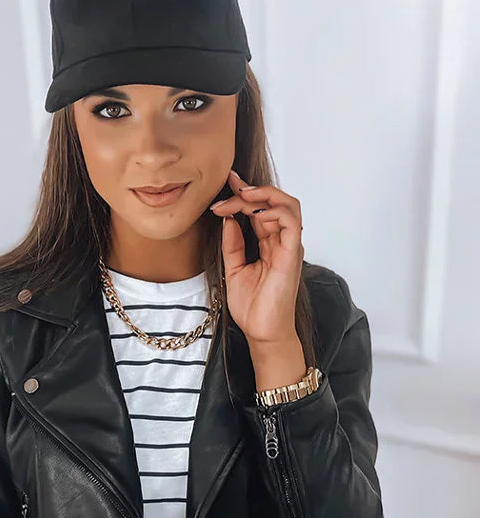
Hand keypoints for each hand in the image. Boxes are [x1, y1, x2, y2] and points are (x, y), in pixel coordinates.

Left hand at [209, 169, 304, 346]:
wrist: (262, 332)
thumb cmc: (252, 307)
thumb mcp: (234, 269)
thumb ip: (233, 244)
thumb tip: (227, 220)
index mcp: (269, 244)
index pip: (260, 209)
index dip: (244, 193)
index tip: (225, 184)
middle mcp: (281, 241)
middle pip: (272, 202)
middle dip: (248, 191)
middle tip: (225, 192)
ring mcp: (289, 246)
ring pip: (286, 204)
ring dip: (263, 195)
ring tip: (240, 196)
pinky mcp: (292, 253)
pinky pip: (291, 220)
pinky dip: (273, 209)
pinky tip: (253, 211)